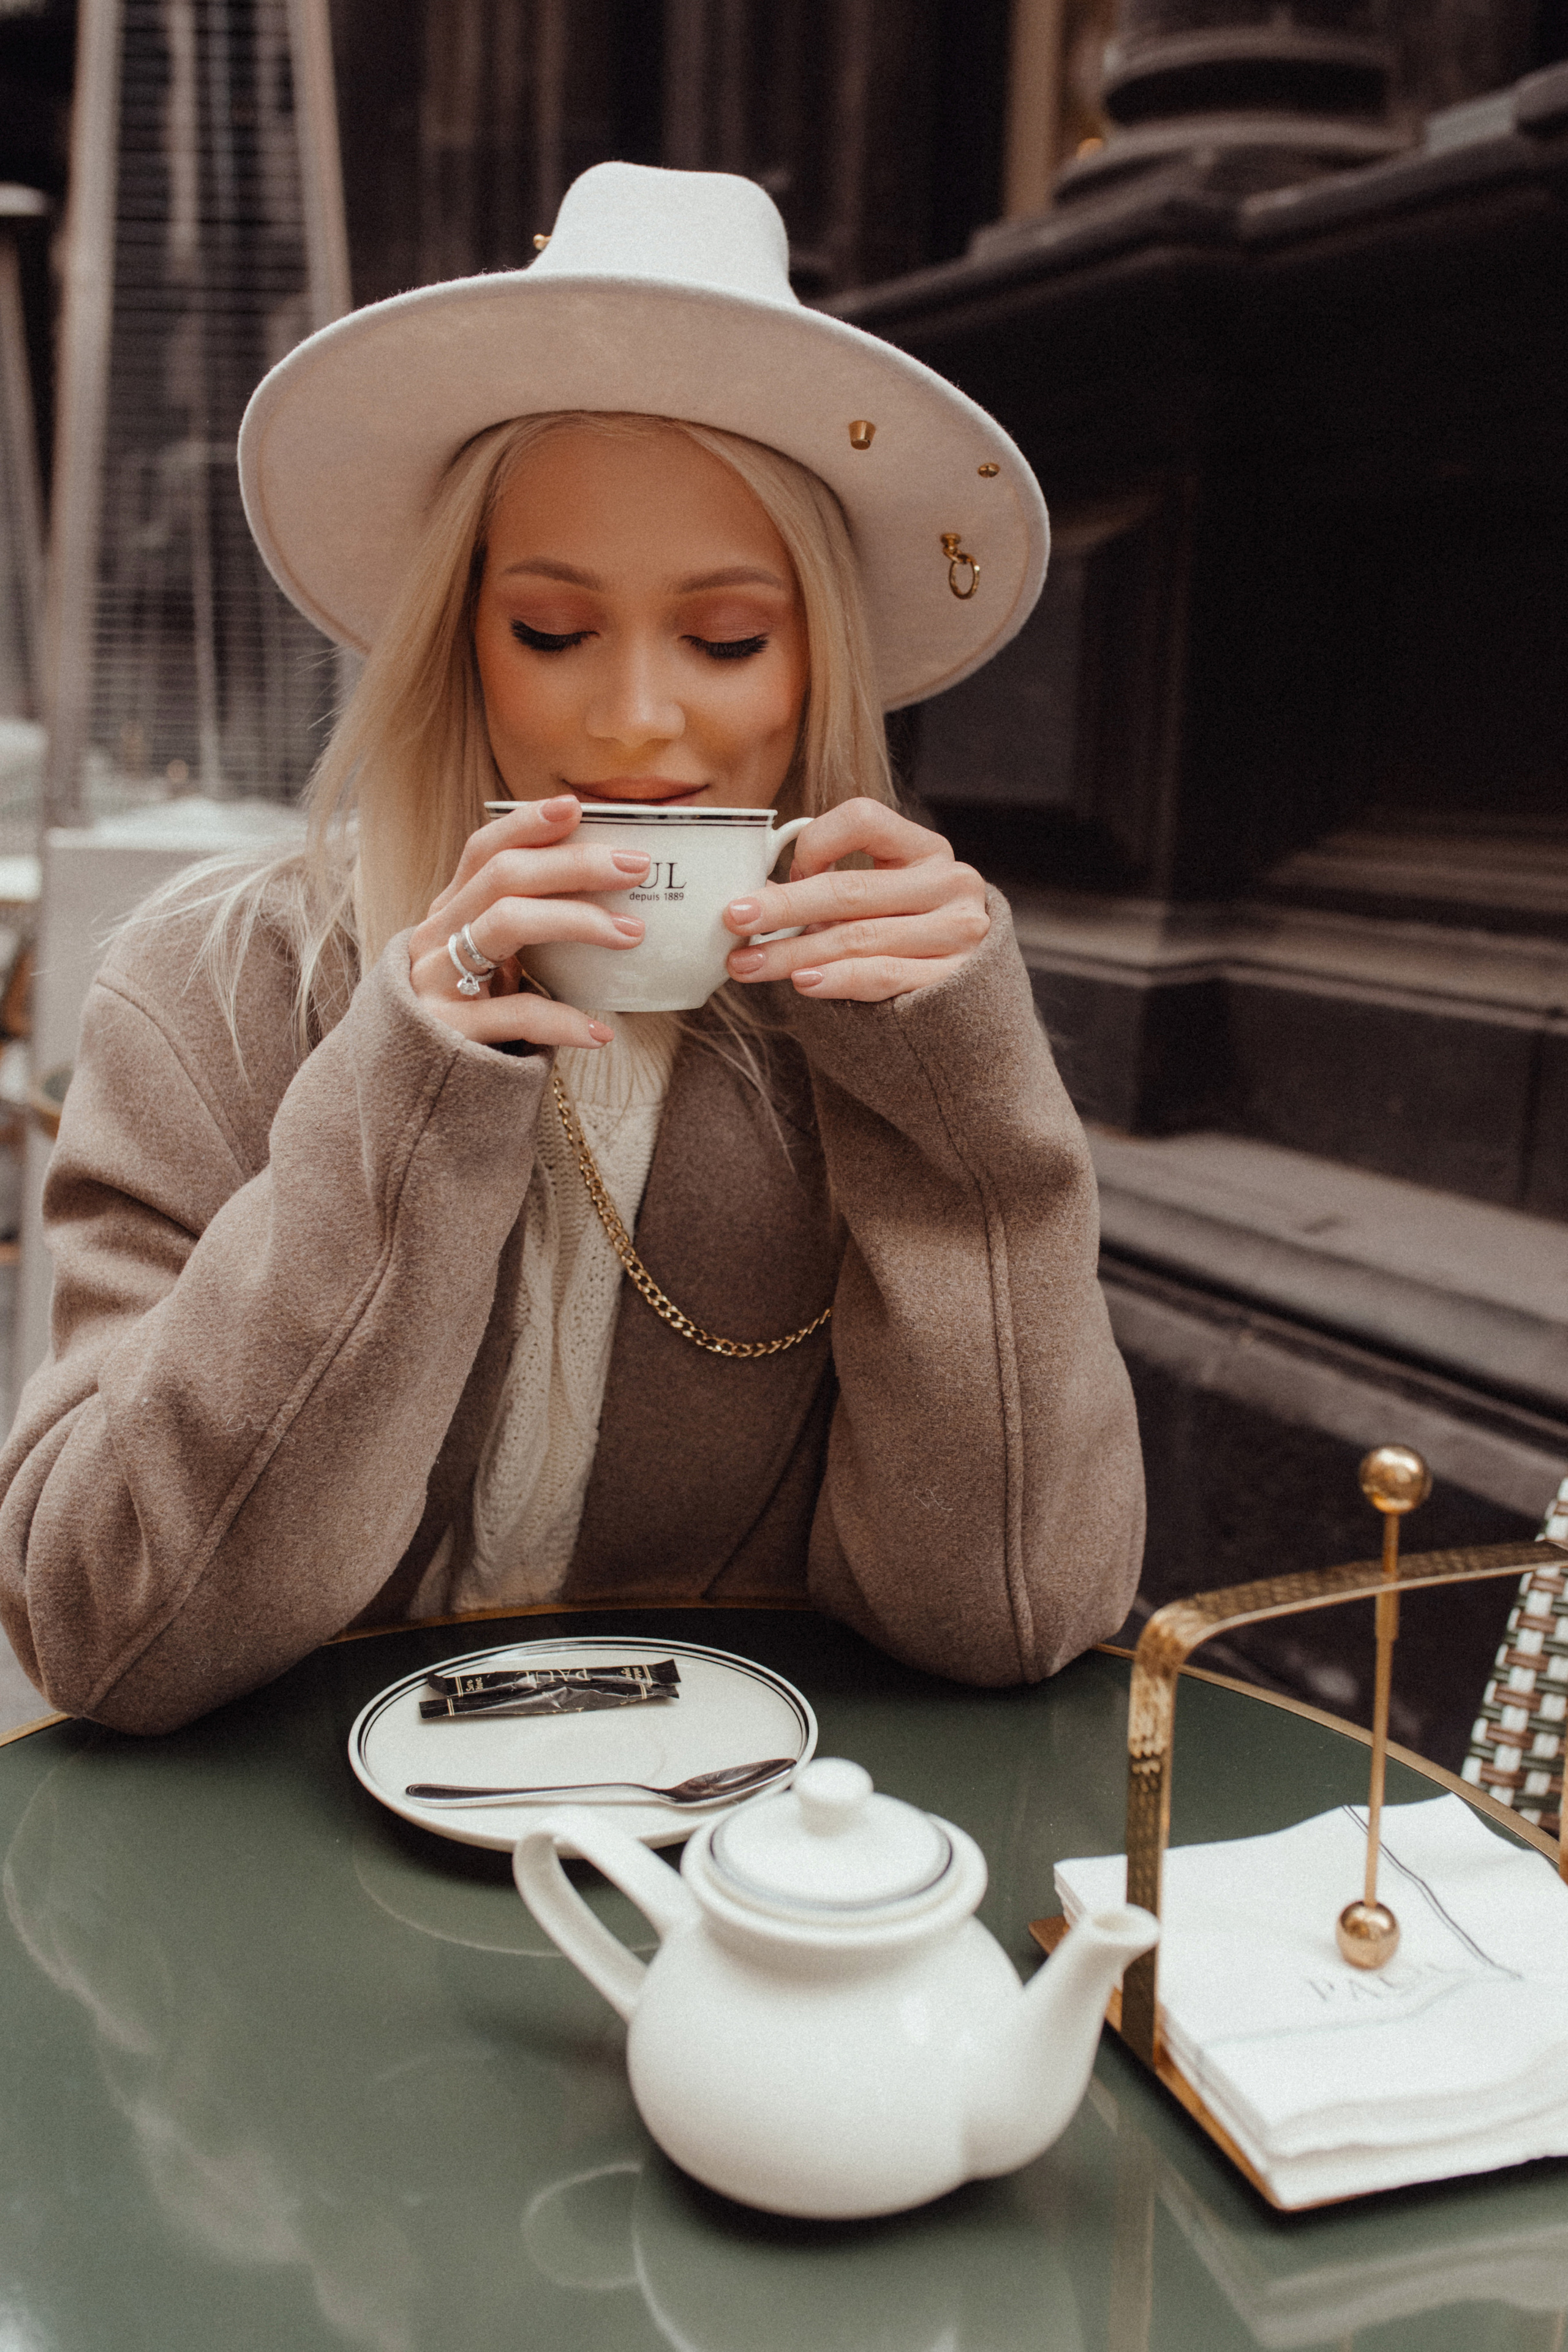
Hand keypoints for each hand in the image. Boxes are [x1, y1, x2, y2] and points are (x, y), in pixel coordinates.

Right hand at [409, 796, 648, 1046]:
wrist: (416, 1086)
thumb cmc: (472, 1014)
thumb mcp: (489, 961)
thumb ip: (525, 924)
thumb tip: (607, 890)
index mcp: (449, 912)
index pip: (483, 850)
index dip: (527, 823)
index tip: (577, 807)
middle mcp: (435, 937)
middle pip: (504, 877)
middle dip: (574, 864)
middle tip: (636, 866)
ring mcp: (436, 981)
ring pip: (507, 924)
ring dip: (577, 920)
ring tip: (632, 935)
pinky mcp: (448, 1031)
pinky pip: (515, 1014)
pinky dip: (563, 1020)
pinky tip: (600, 1031)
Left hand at [721, 798, 987, 1001]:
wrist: (969, 1005)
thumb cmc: (907, 940)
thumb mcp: (878, 900)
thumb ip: (833, 889)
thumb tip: (754, 897)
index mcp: (924, 849)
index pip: (863, 819)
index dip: (816, 842)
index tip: (785, 871)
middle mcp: (948, 882)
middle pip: (850, 888)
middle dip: (783, 906)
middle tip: (733, 919)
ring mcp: (957, 931)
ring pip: (857, 937)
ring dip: (792, 954)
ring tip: (746, 965)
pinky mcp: (952, 978)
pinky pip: (882, 975)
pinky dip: (837, 979)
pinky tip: (802, 982)